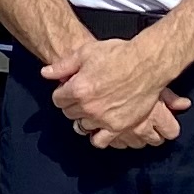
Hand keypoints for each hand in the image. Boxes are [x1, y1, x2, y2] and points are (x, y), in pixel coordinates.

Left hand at [50, 33, 186, 149]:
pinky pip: (100, 140)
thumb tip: (46, 73)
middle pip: (69, 112)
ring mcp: (103, 119)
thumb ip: (63, 66)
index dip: (63, 92)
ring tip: (92, 109)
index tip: (70, 88)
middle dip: (73, 104)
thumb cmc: (118, 55)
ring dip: (84, 118)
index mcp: (78, 88)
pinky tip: (99, 126)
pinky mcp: (119, 126)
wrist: (147, 64)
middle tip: (83, 96)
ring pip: (82, 126)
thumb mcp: (86, 53)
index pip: (58, 99)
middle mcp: (88, 107)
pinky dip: (97, 135)